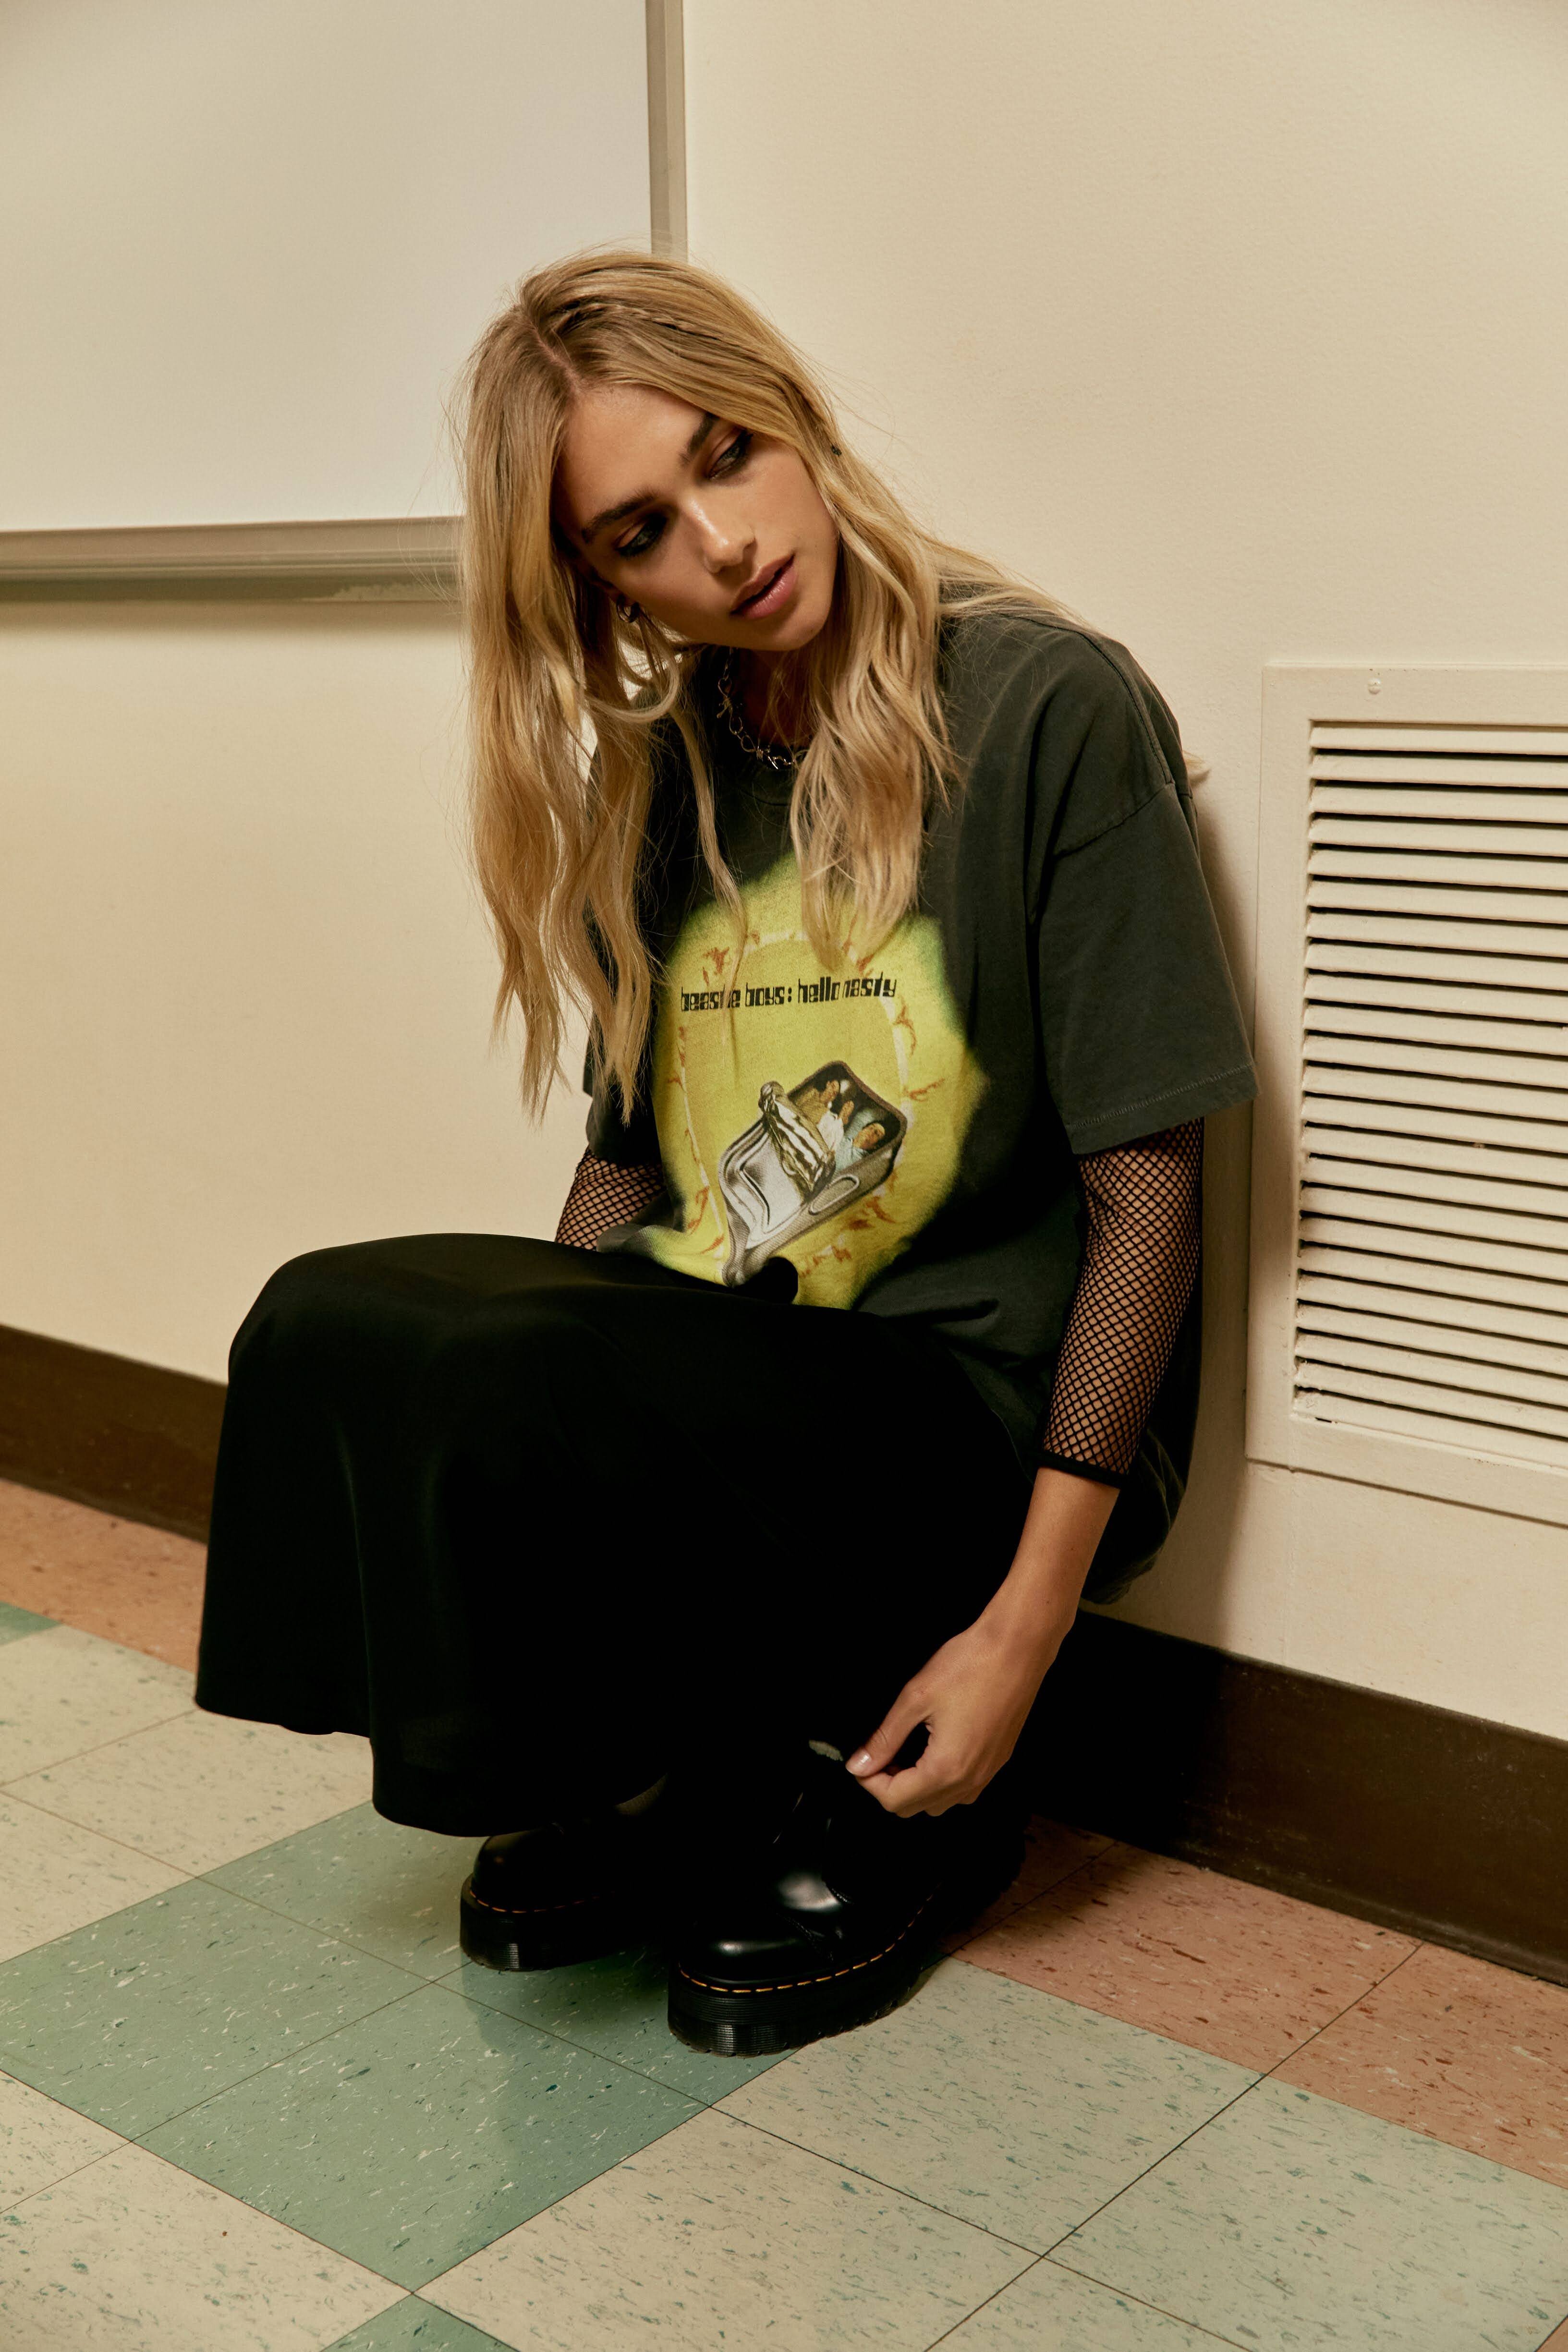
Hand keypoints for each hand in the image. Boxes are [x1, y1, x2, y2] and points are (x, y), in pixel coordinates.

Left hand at [844, 1612, 1069, 1817]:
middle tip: (880, 1752)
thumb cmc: (969, 1665)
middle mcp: (970, 1781)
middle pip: (915, 1808)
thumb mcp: (915, 1698)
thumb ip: (884, 1738)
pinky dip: (940, 1780)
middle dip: (889, 1786)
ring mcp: (988, 1773)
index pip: (894, 1800)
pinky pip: (962, 1790)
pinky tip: (932, 1748)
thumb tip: (858, 1765)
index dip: (869, 1781)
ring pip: (940, 1804)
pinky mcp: (998, 1761)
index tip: (862, 1758)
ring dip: (915, 1786)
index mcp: (946, 1769)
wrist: (1018, 1648)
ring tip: (905, 1751)